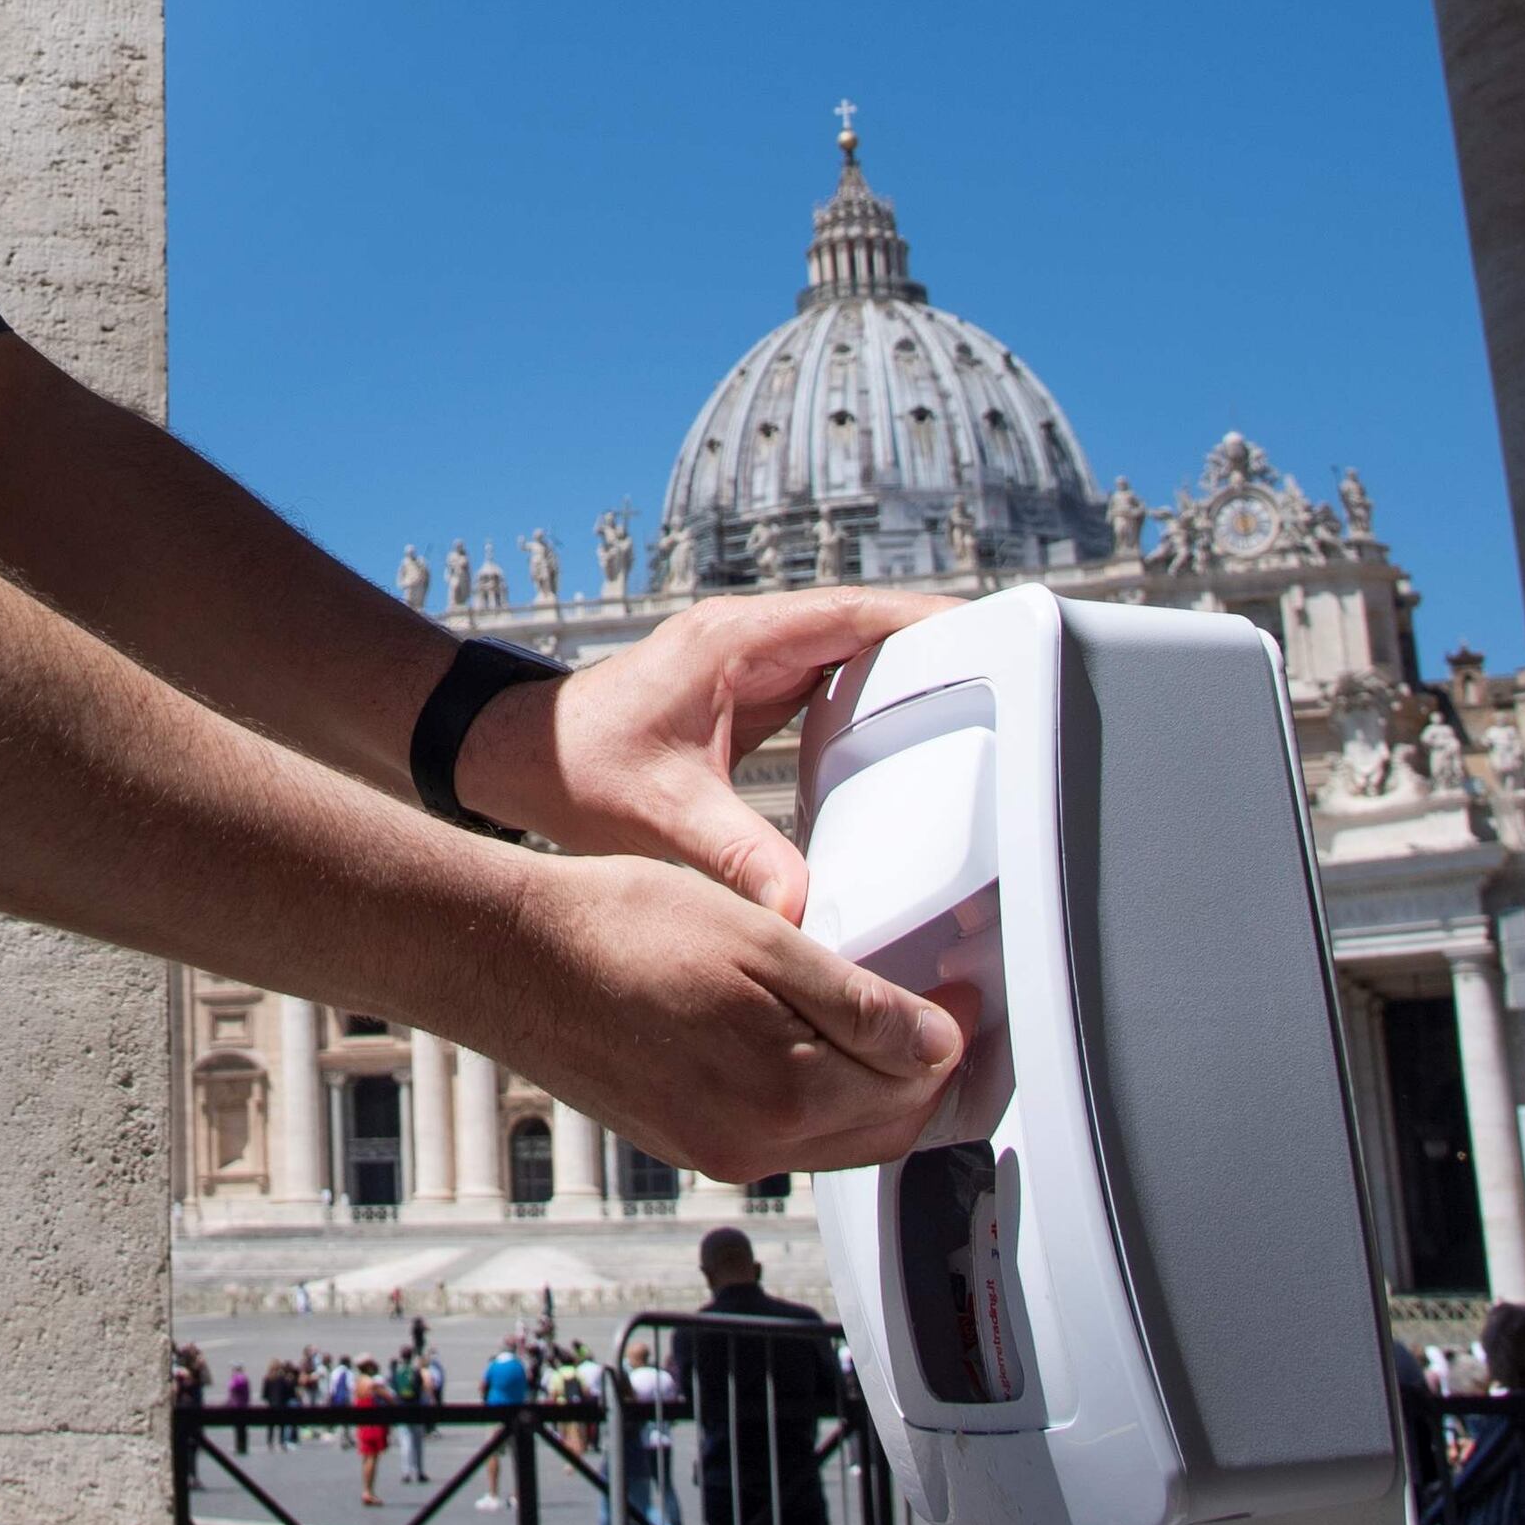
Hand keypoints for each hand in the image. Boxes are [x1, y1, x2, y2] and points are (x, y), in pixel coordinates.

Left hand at [456, 588, 962, 918]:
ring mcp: (750, 664)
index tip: (993, 634)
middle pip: (867, 628)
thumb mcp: (664, 814)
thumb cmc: (576, 770)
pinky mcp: (747, 694)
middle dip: (934, 650)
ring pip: (850, 654)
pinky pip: (827, 685)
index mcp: (739, 642)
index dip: (928, 620)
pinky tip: (906, 746)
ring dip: (905, 677)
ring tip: (978, 715)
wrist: (516, 757)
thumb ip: (738, 857)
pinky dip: (868, 705)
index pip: (856, 614)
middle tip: (1009, 685)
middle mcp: (750, 640)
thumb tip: (802, 910)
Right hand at [468, 851, 969, 1182]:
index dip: (951, 1035)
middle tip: (939, 1011)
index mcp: (784, 1098)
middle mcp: (755, 1147)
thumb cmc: (618, 929)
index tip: (960, 992)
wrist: (510, 958)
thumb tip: (938, 1043)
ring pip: (835, 1140)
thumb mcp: (760, 940)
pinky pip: (781, 1137)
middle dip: (924, 1076)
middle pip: (884, 1130)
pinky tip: (806, 1046)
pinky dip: (815, 1100)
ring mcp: (716, 1153)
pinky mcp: (685, 1143)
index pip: (914, 1086)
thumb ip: (857, 1003)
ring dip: (872, 1092)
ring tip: (880, 1025)